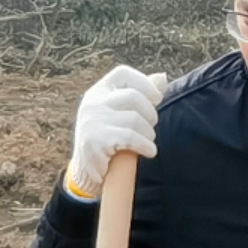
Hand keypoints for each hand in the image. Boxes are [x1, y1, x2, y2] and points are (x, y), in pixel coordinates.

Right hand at [67, 65, 165, 200]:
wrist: (85, 173)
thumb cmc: (107, 140)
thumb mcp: (117, 113)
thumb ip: (138, 94)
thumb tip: (162, 78)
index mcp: (97, 92)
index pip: (122, 74)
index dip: (144, 82)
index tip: (156, 99)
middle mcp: (92, 103)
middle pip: (133, 96)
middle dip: (150, 113)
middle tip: (151, 127)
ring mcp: (92, 121)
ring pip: (135, 118)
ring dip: (148, 133)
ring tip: (148, 142)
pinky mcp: (95, 141)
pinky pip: (130, 137)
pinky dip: (145, 145)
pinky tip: (150, 152)